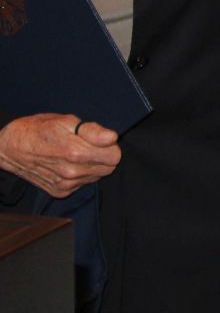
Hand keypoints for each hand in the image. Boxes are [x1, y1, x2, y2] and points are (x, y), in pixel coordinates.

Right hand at [0, 114, 121, 198]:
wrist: (9, 148)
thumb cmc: (37, 130)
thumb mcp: (65, 121)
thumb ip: (92, 131)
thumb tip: (112, 137)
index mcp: (75, 152)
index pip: (115, 156)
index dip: (110, 145)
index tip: (100, 139)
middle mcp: (71, 172)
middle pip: (109, 167)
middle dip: (103, 155)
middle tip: (87, 145)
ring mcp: (65, 184)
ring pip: (97, 176)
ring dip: (92, 166)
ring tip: (75, 153)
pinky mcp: (60, 191)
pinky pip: (83, 183)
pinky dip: (80, 174)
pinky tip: (67, 163)